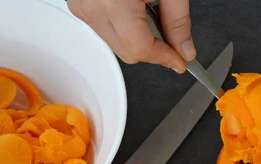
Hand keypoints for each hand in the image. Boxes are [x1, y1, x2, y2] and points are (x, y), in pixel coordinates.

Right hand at [68, 0, 194, 71]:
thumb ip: (178, 21)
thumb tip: (184, 49)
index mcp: (113, 2)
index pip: (141, 50)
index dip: (165, 58)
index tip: (180, 61)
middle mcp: (91, 5)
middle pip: (127, 52)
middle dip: (153, 50)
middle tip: (173, 39)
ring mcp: (80, 4)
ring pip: (115, 43)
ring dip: (137, 37)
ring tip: (149, 9)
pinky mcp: (77, 2)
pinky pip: (103, 27)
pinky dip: (122, 26)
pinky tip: (133, 7)